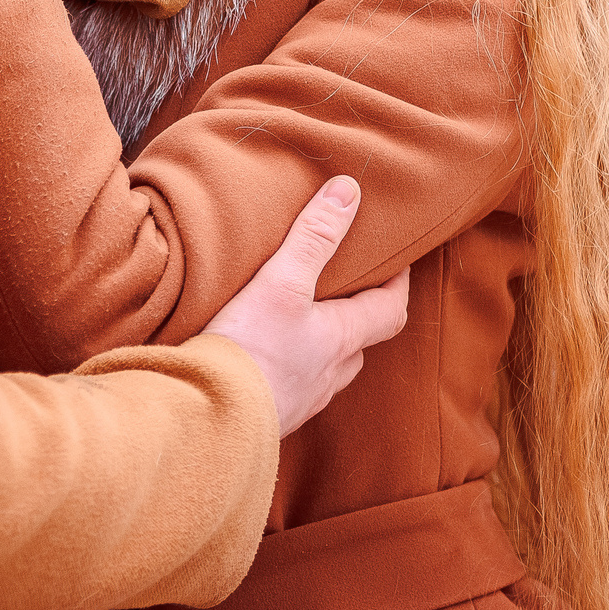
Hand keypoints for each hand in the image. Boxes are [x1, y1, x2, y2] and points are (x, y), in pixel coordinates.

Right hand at [203, 178, 409, 437]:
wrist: (210, 419)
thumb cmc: (251, 350)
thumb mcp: (281, 282)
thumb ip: (314, 237)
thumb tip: (350, 190)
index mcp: (342, 339)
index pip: (390, 310)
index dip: (398, 284)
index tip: (398, 262)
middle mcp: (330, 373)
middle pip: (361, 342)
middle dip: (360, 315)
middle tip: (350, 287)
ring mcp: (303, 399)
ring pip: (329, 368)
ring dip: (326, 345)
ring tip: (306, 320)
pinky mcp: (273, 415)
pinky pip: (295, 387)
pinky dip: (291, 368)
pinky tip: (267, 358)